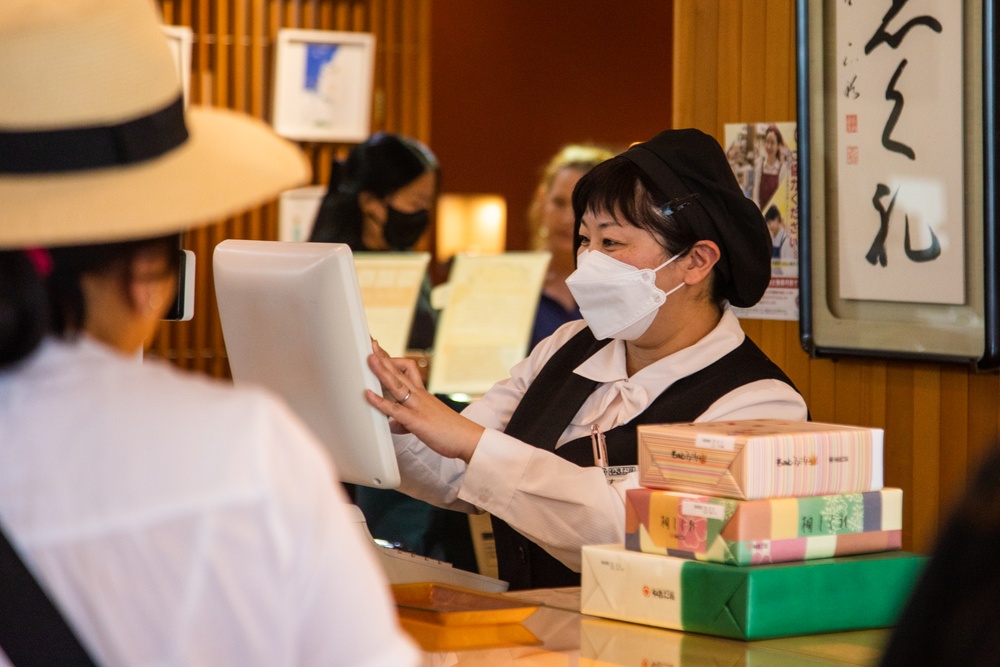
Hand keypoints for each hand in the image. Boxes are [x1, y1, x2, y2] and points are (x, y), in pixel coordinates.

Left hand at [366, 340, 483, 462]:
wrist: (469, 439)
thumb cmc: (450, 432)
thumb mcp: (425, 423)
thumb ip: (407, 422)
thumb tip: (394, 425)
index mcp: (422, 394)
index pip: (406, 370)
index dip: (392, 359)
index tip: (379, 349)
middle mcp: (419, 396)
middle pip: (400, 372)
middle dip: (384, 357)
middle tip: (371, 342)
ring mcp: (418, 407)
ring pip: (397, 385)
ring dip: (382, 371)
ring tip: (370, 359)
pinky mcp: (416, 421)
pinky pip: (395, 409)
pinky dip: (380, 401)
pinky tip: (368, 394)